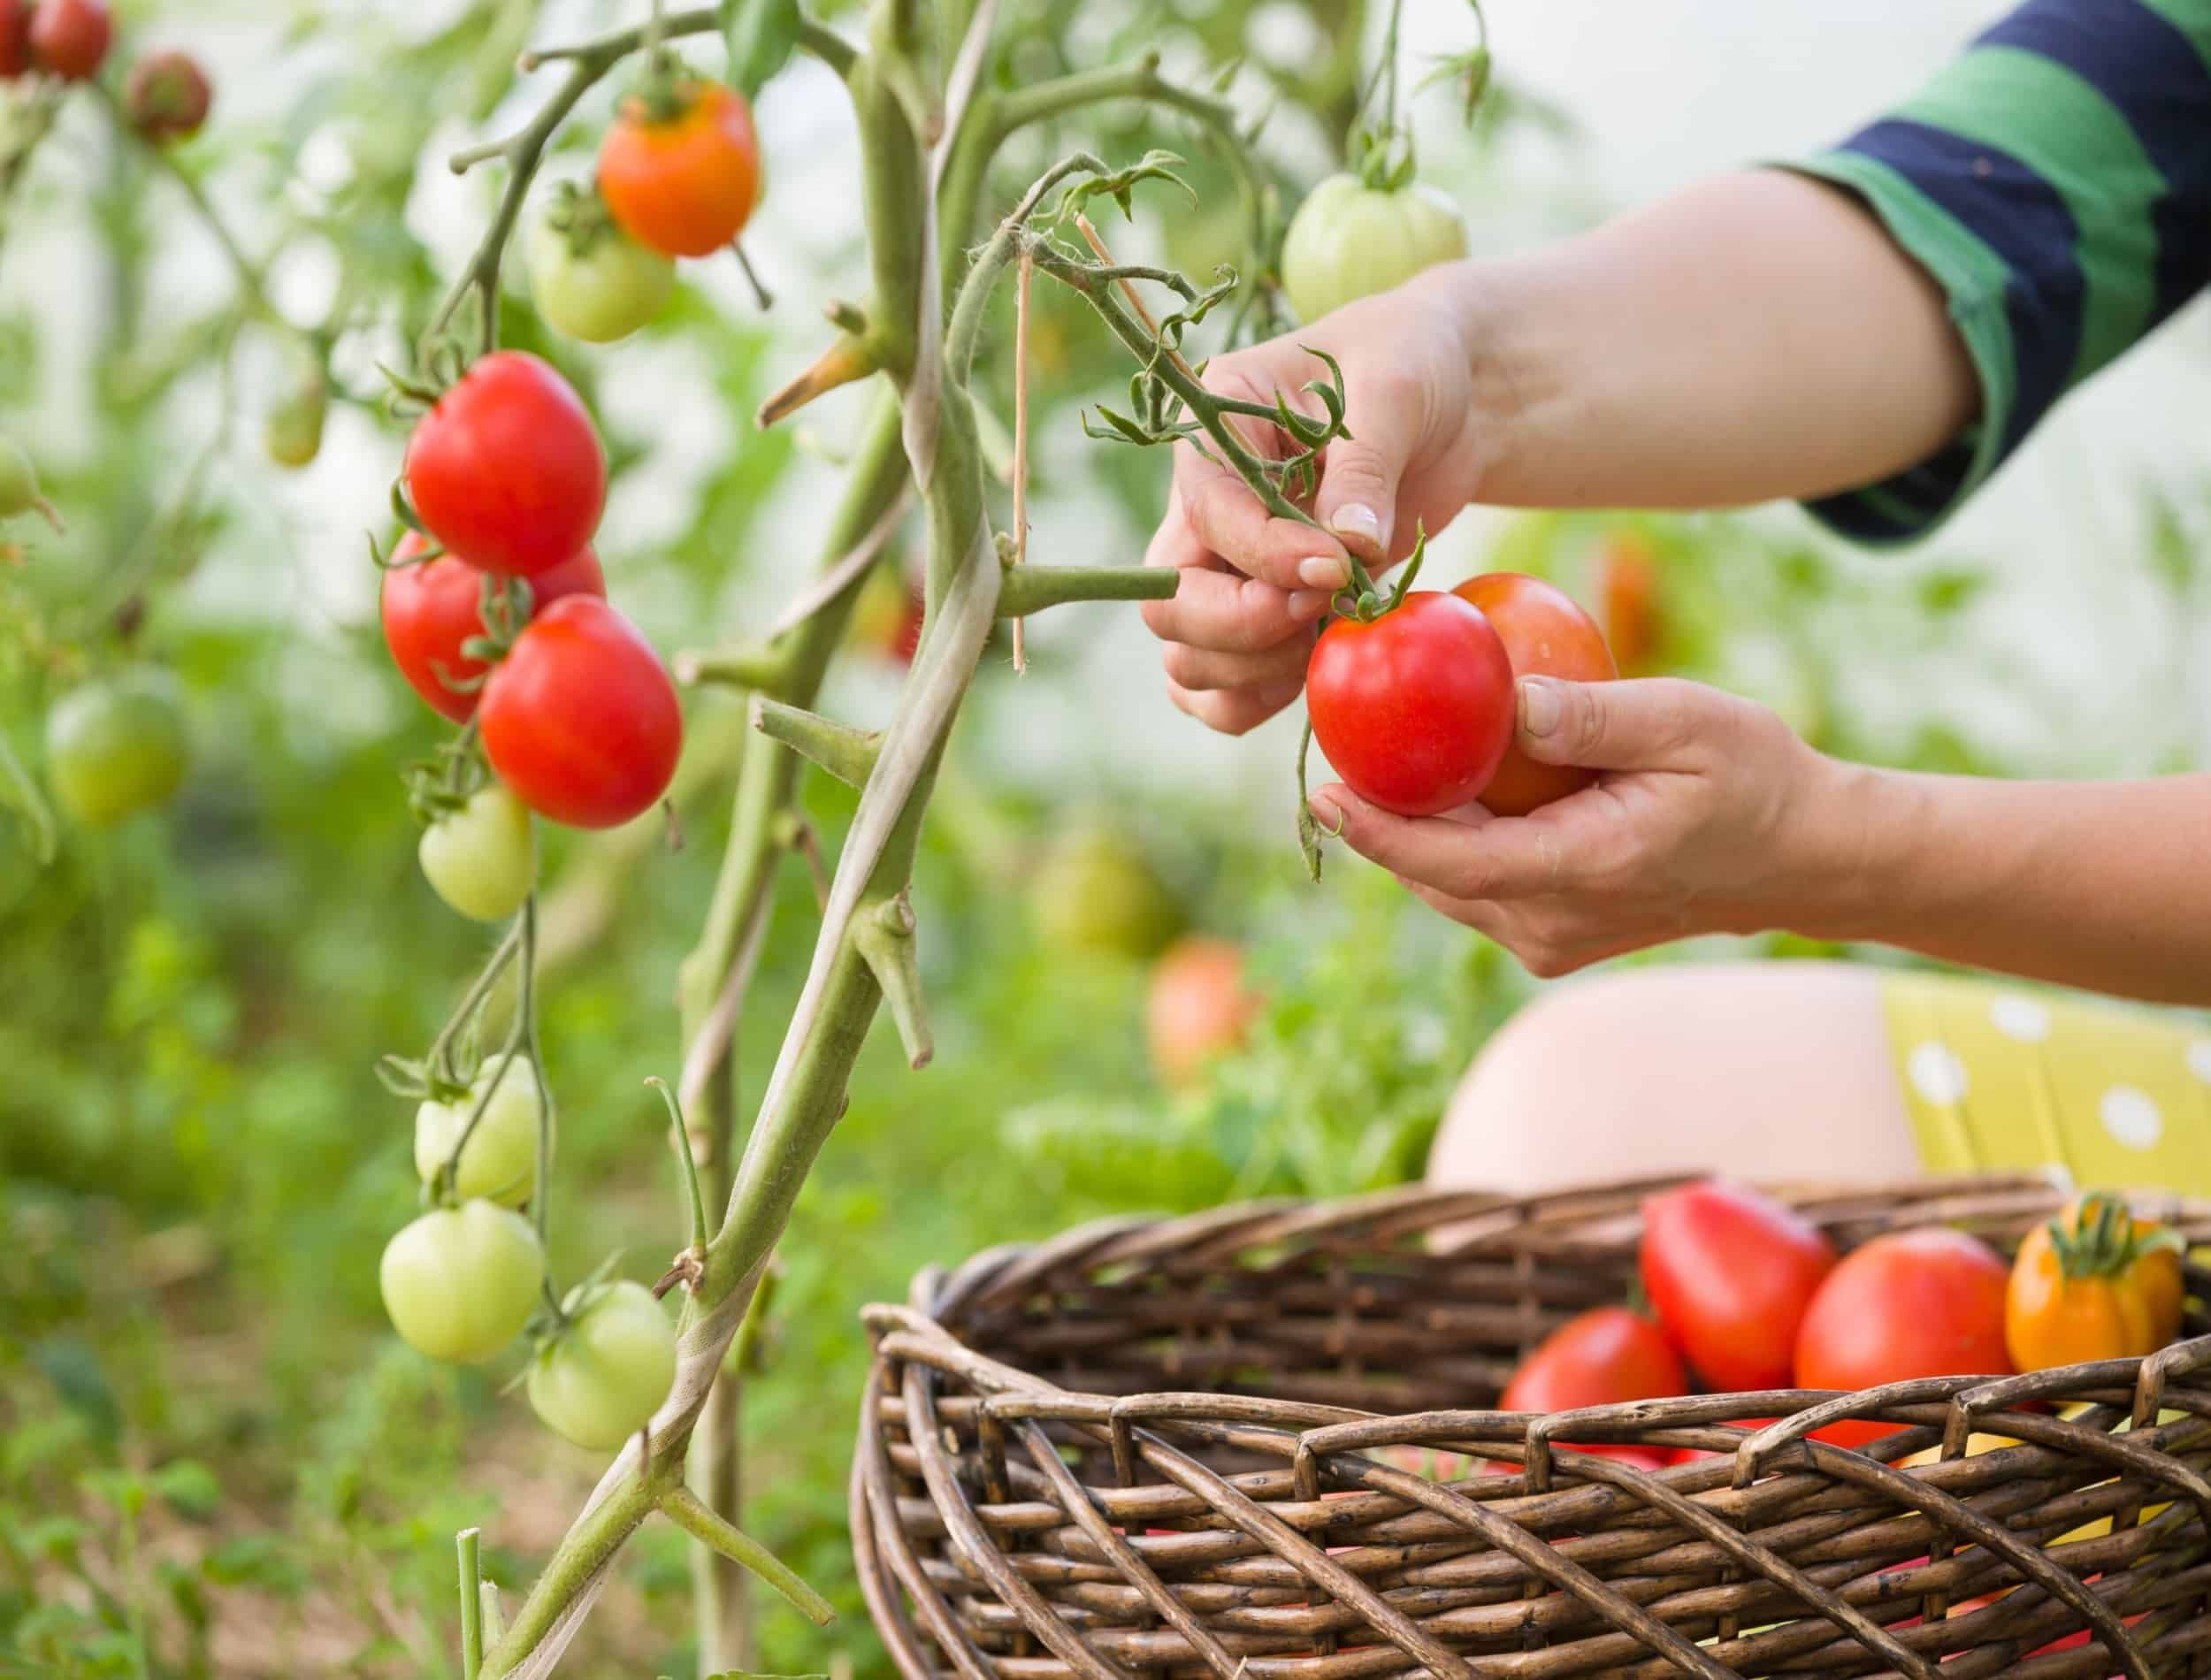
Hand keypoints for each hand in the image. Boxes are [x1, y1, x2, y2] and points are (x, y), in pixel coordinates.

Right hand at [1140, 272, 1489, 734]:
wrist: (1449, 399)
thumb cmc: (1413, 365)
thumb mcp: (1395, 389)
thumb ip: (1365, 465)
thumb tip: (1349, 545)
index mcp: (1213, 431)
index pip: (1207, 518)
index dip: (1267, 558)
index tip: (1338, 568)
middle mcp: (1200, 505)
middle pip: (1170, 602)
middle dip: (1243, 627)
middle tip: (1321, 611)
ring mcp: (1223, 565)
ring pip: (1185, 656)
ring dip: (1252, 671)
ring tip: (1328, 638)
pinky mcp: (1259, 611)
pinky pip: (1215, 688)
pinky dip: (1252, 701)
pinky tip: (1315, 675)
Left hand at [1309, 675, 1836, 974]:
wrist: (1802, 855)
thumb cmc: (1753, 776)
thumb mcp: (1685, 723)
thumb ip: (1593, 716)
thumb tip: (1505, 701)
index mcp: (1581, 870)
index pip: (1450, 861)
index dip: (1377, 830)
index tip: (1322, 790)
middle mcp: (1552, 920)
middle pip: (1433, 874)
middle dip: (1377, 820)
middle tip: (1332, 749)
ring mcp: (1552, 937)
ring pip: (1450, 884)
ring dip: (1411, 829)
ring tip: (1370, 759)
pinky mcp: (1555, 932)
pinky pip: (1480, 885)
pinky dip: (1452, 839)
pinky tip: (1435, 782)